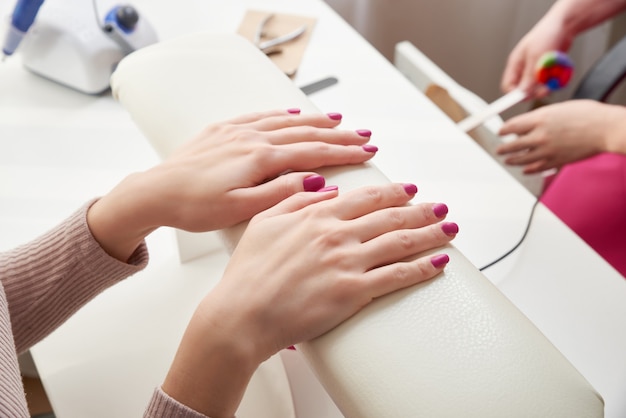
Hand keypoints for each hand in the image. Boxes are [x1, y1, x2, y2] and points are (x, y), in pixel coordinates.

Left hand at [87, 109, 377, 259]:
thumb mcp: (241, 209)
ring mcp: (237, 130)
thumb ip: (282, 194)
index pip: (313, 152)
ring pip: (285, 121)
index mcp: (260, 159)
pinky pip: (260, 115)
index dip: (344, 151)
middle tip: (364, 136)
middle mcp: (252, 138)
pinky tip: (292, 114)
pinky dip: (281, 114)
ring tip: (338, 120)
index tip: (367, 151)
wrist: (156, 191)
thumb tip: (318, 183)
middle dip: (338, 134)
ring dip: (315, 121)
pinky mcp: (222, 129)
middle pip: (305, 133)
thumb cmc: (195, 206)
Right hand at [162, 183, 456, 416]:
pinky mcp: (353, 292)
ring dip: (430, 233)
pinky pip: (396, 276)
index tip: (409, 189)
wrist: (242, 314)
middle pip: (390, 217)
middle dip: (421, 210)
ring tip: (449, 228)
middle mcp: (337, 234)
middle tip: (440, 206)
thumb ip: (295, 199)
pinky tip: (438, 262)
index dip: (392, 192)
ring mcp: (347, 263)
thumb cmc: (247, 273)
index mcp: (316, 215)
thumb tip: (325, 188)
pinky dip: (422, 267)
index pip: (366, 197)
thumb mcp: (264, 222)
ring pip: (400, 242)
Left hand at [496, 100, 612, 173]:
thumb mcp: (559, 108)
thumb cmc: (588, 115)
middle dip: (503, 148)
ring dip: (512, 160)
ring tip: (507, 160)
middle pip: (512, 145)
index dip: (503, 130)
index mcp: (540, 119)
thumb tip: (528, 123)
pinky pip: (536, 168)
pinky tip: (525, 169)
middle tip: (499, 149)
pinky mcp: (555, 162)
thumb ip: (541, 117)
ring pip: (522, 159)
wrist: (606, 129)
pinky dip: (528, 169)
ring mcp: (547, 150)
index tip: (501, 132)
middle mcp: (540, 136)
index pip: (512, 126)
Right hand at [500, 16, 571, 97]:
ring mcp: (535, 70)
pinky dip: (554, 80)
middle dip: (535, 91)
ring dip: (547, 85)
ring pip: (538, 88)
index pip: (508, 86)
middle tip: (545, 89)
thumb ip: (529, 77)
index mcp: (515, 64)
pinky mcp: (546, 71)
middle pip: (524, 89)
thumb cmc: (546, 35)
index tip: (525, 97)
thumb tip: (523, 93)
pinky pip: (548, 83)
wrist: (564, 26)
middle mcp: (524, 69)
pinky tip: (559, 73)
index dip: (514, 94)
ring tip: (555, 78)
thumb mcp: (536, 57)